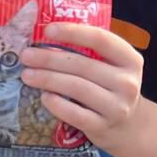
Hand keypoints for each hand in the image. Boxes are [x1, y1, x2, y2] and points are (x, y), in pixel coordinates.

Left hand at [19, 24, 145, 149]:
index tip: (47, 30)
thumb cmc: (110, 87)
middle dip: (49, 59)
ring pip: (77, 88)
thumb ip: (87, 52)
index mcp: (130, 59)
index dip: (73, 32)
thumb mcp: (110, 67)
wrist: (128, 126)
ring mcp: (117, 107)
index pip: (100, 39)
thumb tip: (44, 40)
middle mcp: (127, 82)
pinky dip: (57, 104)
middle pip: (83, 65)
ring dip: (48, 79)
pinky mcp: (103, 127)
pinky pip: (76, 114)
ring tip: (27, 75)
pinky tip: (44, 97)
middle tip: (26, 56)